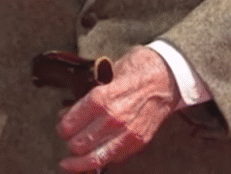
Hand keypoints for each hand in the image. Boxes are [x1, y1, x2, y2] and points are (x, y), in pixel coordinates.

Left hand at [56, 46, 177, 170]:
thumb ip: (88, 95)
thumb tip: (70, 111)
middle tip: (68, 138)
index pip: (68, 125)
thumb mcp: (107, 73)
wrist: (168, 75)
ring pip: (93, 159)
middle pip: (77, 144)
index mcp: (101, 99)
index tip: (62, 125)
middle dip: (69, 142)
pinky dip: (101, 160)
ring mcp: (127, 133)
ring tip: (72, 161)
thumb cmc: (139, 69)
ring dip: (80, 160)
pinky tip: (95, 157)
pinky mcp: (138, 142)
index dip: (61, 126)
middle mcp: (113, 119)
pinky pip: (113, 159)